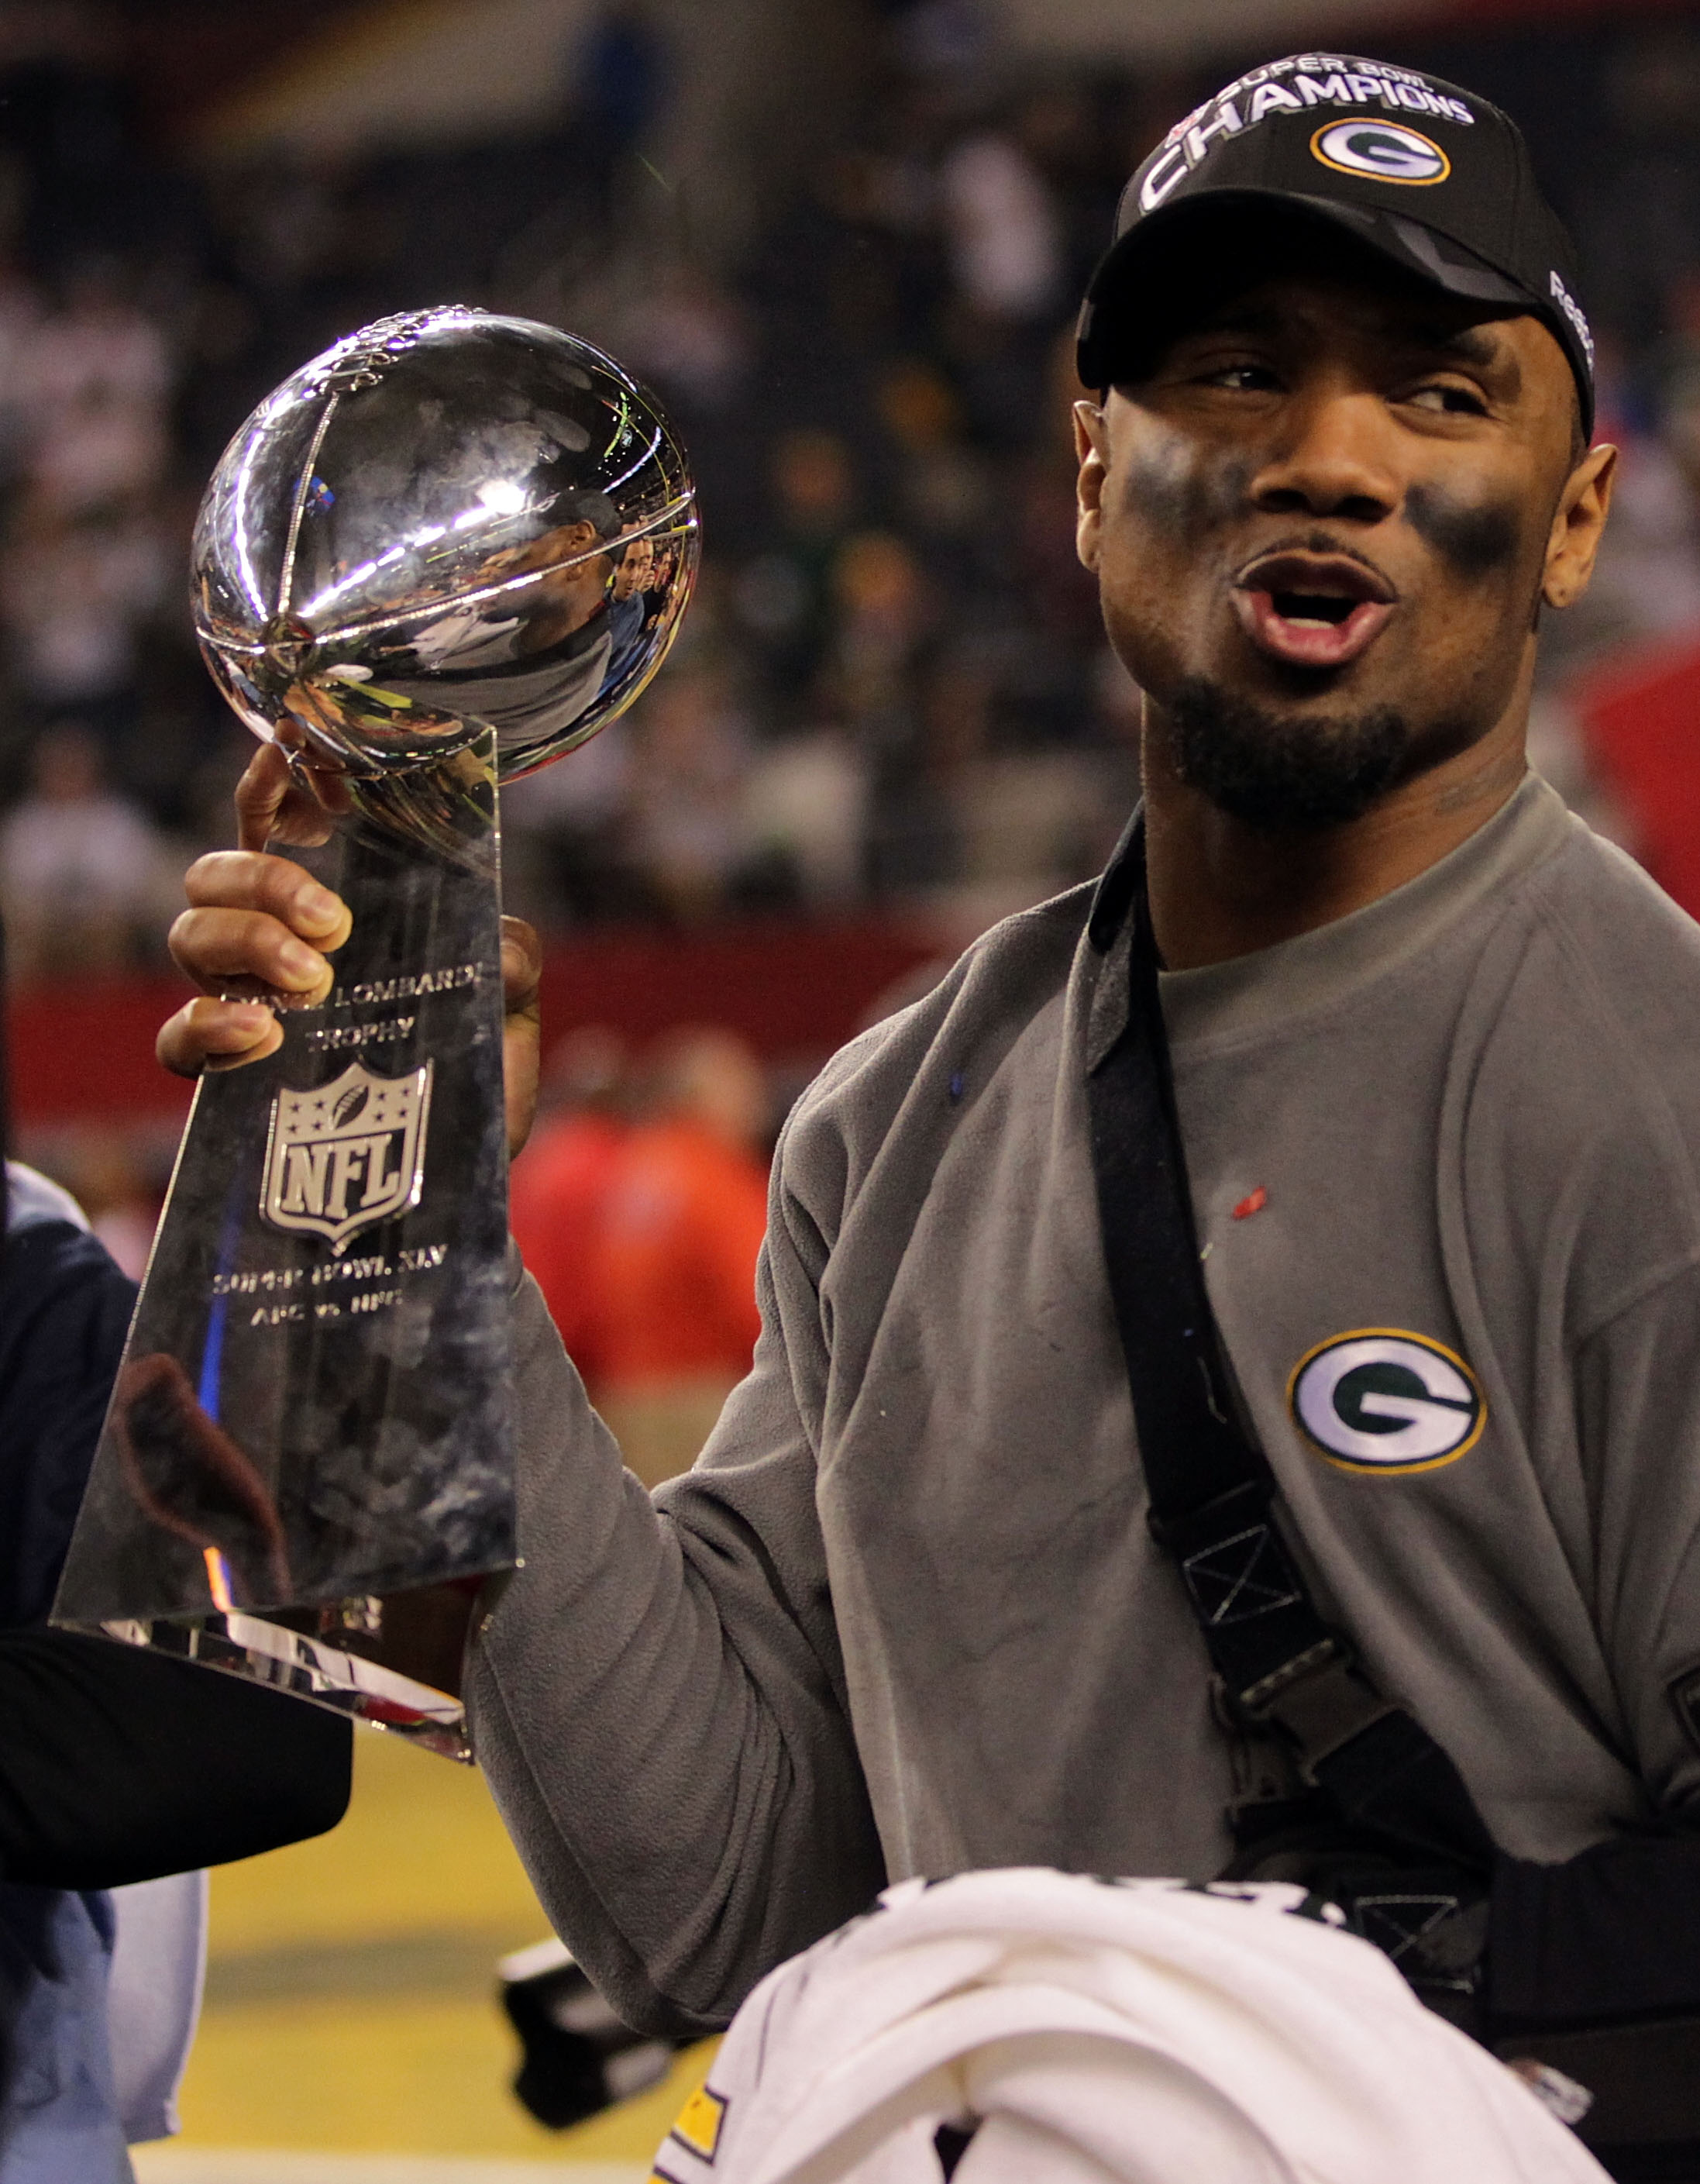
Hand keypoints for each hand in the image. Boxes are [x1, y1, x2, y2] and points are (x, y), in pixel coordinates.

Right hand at [158, 743, 544, 1158]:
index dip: (271, 778)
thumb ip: (511, 956)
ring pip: (188, 934)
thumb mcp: (508, 1006)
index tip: (289, 744)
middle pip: (216, 871)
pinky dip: (207, 1025)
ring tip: (314, 982)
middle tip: (333, 926)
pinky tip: (262, 1034)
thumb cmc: (477, 1078)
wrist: (461, 1176)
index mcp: (336, 908)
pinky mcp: (232, 1077)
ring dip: (245, 941)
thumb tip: (494, 943)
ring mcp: (247, 1005)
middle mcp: (277, 946)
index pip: (280, 823)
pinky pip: (176, 1037)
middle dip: (263, 882)